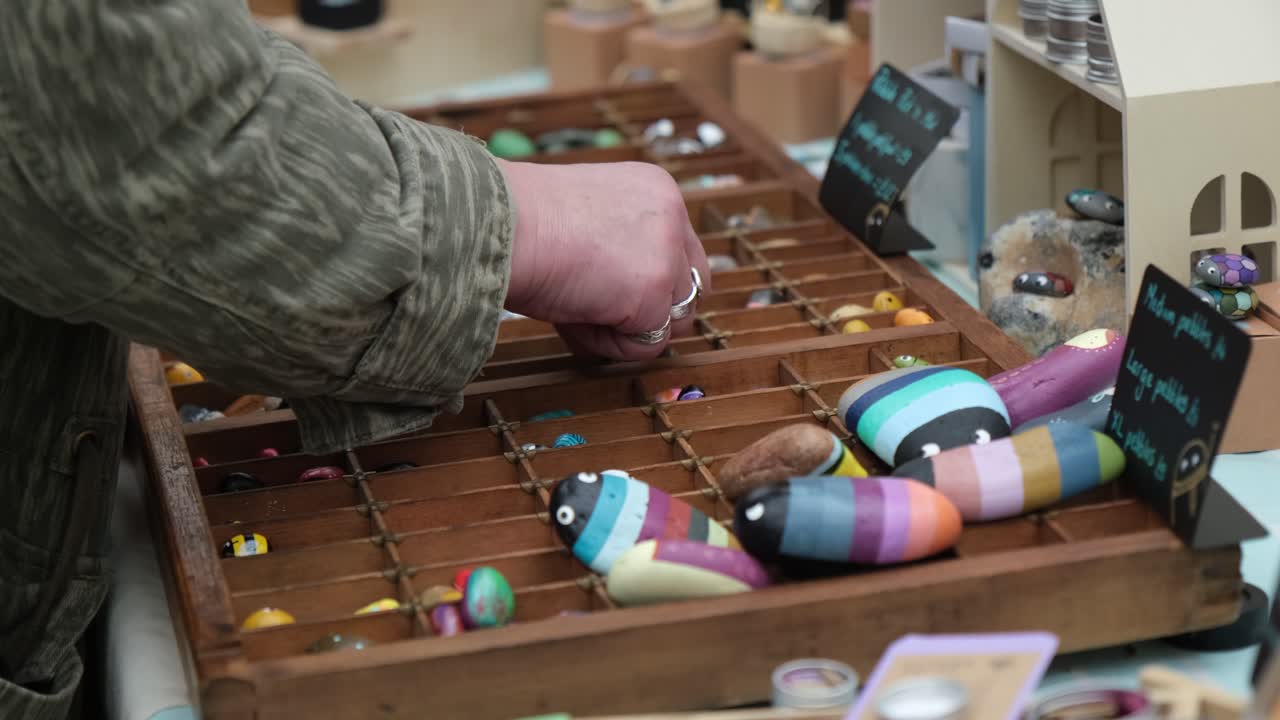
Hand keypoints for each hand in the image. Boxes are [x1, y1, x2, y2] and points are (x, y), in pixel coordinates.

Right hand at [498, 160, 709, 360]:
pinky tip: (574, 317)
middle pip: (690, 291)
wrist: (497, 223)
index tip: (606, 289)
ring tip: (576, 308)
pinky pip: (646, 345)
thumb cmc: (520, 221)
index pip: (682, 254)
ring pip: (672, 322)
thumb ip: (620, 246)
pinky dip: (609, 343)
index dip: (647, 284)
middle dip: (649, 312)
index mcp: (656, 191)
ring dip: (626, 328)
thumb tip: (626, 298)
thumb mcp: (585, 220)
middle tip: (594, 307)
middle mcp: (672, 215)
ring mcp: (667, 255)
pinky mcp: (653, 294)